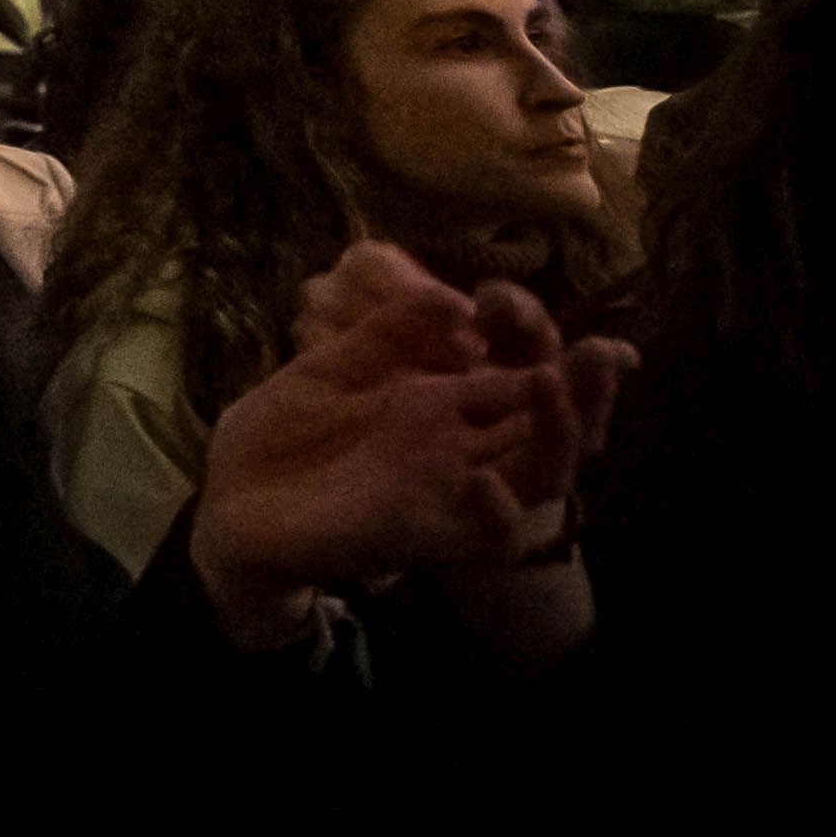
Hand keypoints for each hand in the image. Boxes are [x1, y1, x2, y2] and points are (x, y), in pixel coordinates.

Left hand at [197, 243, 630, 649]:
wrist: (230, 503)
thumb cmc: (281, 435)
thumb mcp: (330, 369)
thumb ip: (386, 333)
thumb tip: (455, 299)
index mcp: (438, 407)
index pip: (520, 381)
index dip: (564, 361)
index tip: (605, 338)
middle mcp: (456, 449)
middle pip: (547, 427)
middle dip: (585, 392)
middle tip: (605, 352)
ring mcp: (446, 493)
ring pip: (536, 476)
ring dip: (554, 436)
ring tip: (549, 383)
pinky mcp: (423, 534)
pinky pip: (486, 537)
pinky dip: (497, 513)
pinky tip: (486, 479)